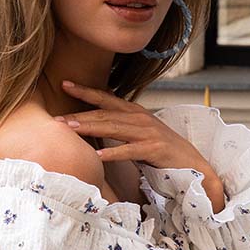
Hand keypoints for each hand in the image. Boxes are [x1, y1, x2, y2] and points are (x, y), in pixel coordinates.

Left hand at [53, 80, 224, 210]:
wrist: (193, 165)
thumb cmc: (163, 153)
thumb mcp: (139, 136)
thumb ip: (121, 129)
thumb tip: (98, 128)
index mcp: (135, 113)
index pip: (106, 99)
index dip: (86, 91)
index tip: (64, 84)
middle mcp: (140, 118)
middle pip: (104, 114)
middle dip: (80, 114)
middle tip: (56, 118)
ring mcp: (148, 133)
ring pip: (113, 128)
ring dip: (90, 128)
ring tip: (70, 129)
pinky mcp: (154, 149)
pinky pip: (129, 150)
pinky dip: (113, 153)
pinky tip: (97, 156)